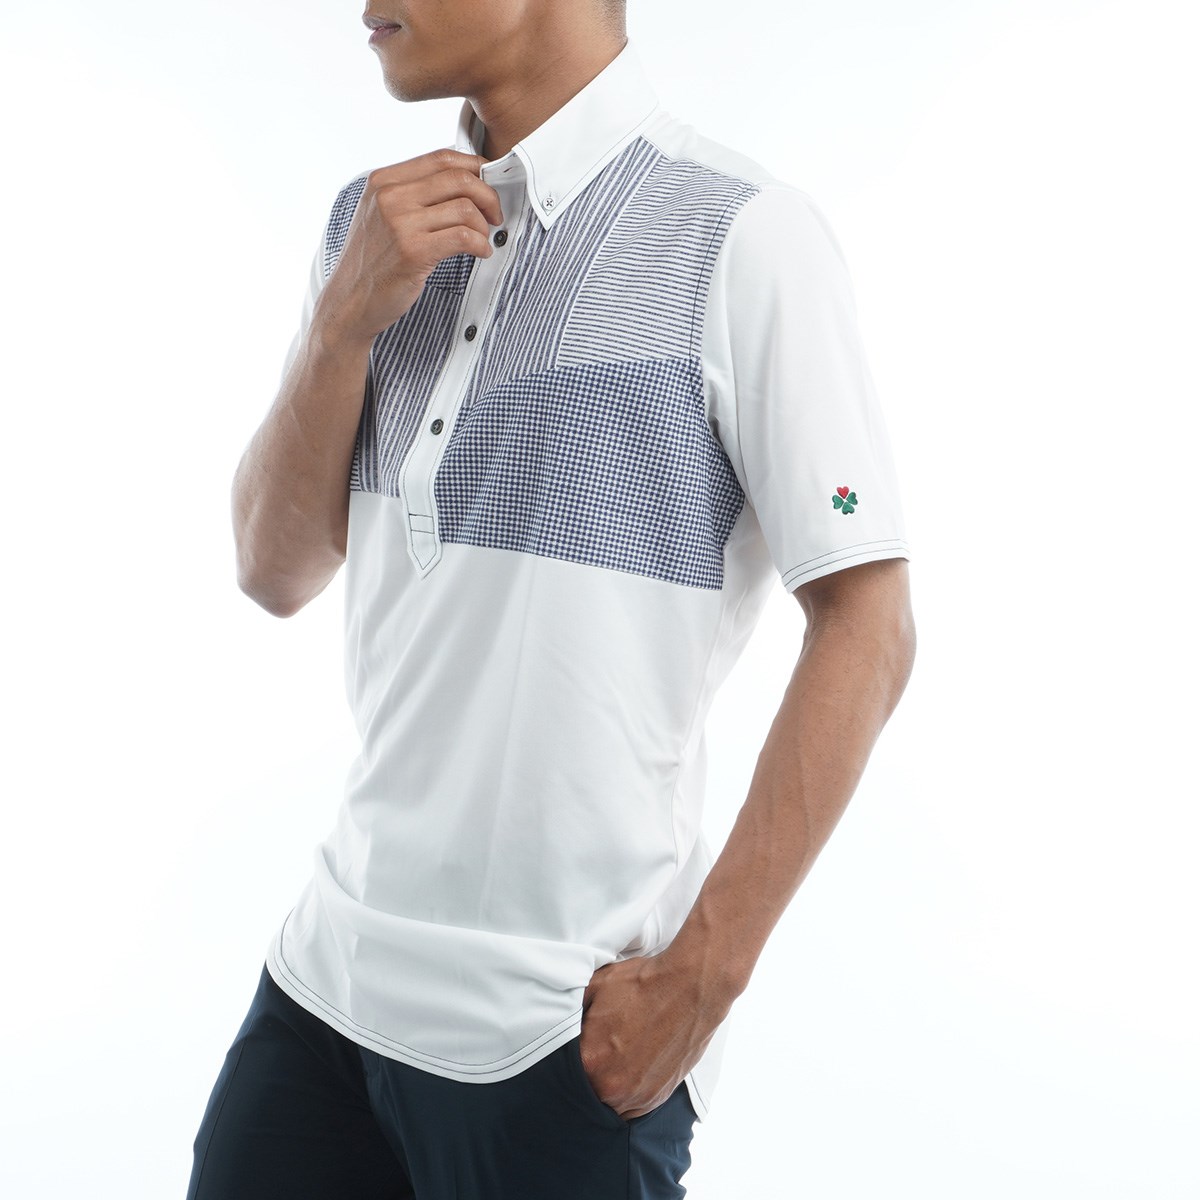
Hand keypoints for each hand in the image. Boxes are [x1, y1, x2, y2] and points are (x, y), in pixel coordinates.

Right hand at [319, 148, 502, 343]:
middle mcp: (391, 196)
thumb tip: (461, 179)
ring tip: (482, 240)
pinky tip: (480, 253)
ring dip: (484, 226)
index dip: (476, 168)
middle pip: (459, 178)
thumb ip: (412, 193)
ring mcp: (401, 223)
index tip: (489, 185)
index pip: (442, 157)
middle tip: (495, 215)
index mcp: (384, 180)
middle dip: (488, 196)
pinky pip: (463, 237)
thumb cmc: (373, 261)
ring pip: (465, 208)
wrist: (349, 301)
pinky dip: (480, 245)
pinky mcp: (413, 251)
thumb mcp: (382, 214)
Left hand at [579, 951, 732, 1120]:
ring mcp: (637, 1095)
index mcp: (590, 1060)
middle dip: (588, 1074)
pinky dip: (628, 1093)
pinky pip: (632, 1108)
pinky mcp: (657, 1097)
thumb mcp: (595, 986)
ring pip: (608, 1104)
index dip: (568, 1059)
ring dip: (607, 1087)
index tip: (575, 1049)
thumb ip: (572, 1011)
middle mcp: (612, 1087)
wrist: (690, 987)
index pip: (563, 1074)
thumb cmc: (644, 984)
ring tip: (615, 1061)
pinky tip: (630, 1069)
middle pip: (585, 1092)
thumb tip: (564, 1023)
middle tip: (597, 1052)